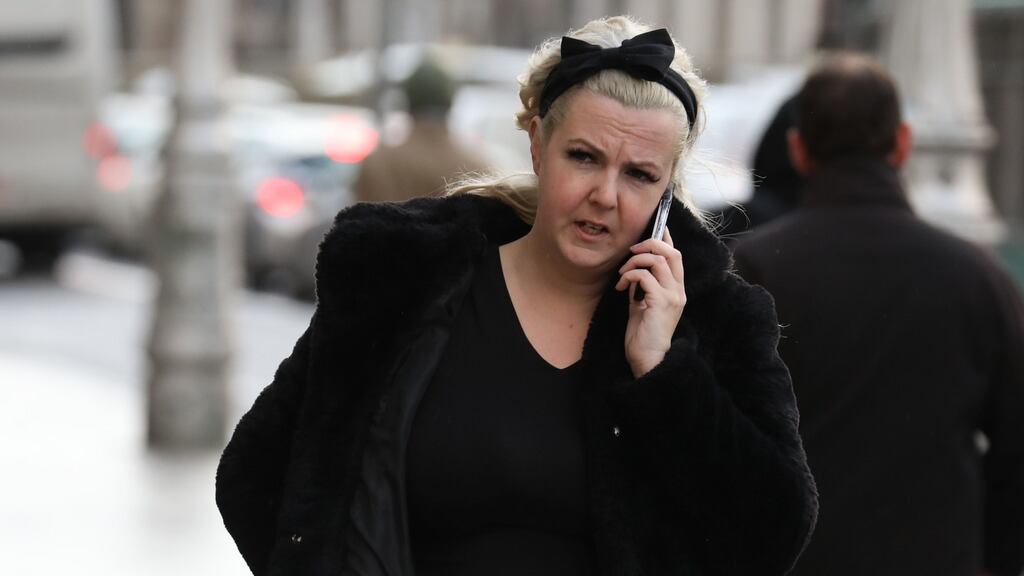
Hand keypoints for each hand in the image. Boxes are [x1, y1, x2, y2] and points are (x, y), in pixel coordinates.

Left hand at [615, 228, 686, 376]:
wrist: (647, 358)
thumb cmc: (643, 334)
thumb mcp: (643, 304)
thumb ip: (643, 286)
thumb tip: (633, 269)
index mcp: (676, 290)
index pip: (676, 256)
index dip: (666, 238)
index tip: (656, 227)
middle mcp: (679, 290)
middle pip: (670, 252)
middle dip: (648, 245)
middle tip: (631, 252)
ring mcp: (672, 296)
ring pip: (657, 260)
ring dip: (634, 262)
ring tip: (622, 275)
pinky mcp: (661, 302)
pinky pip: (644, 276)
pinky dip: (629, 276)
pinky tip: (621, 288)